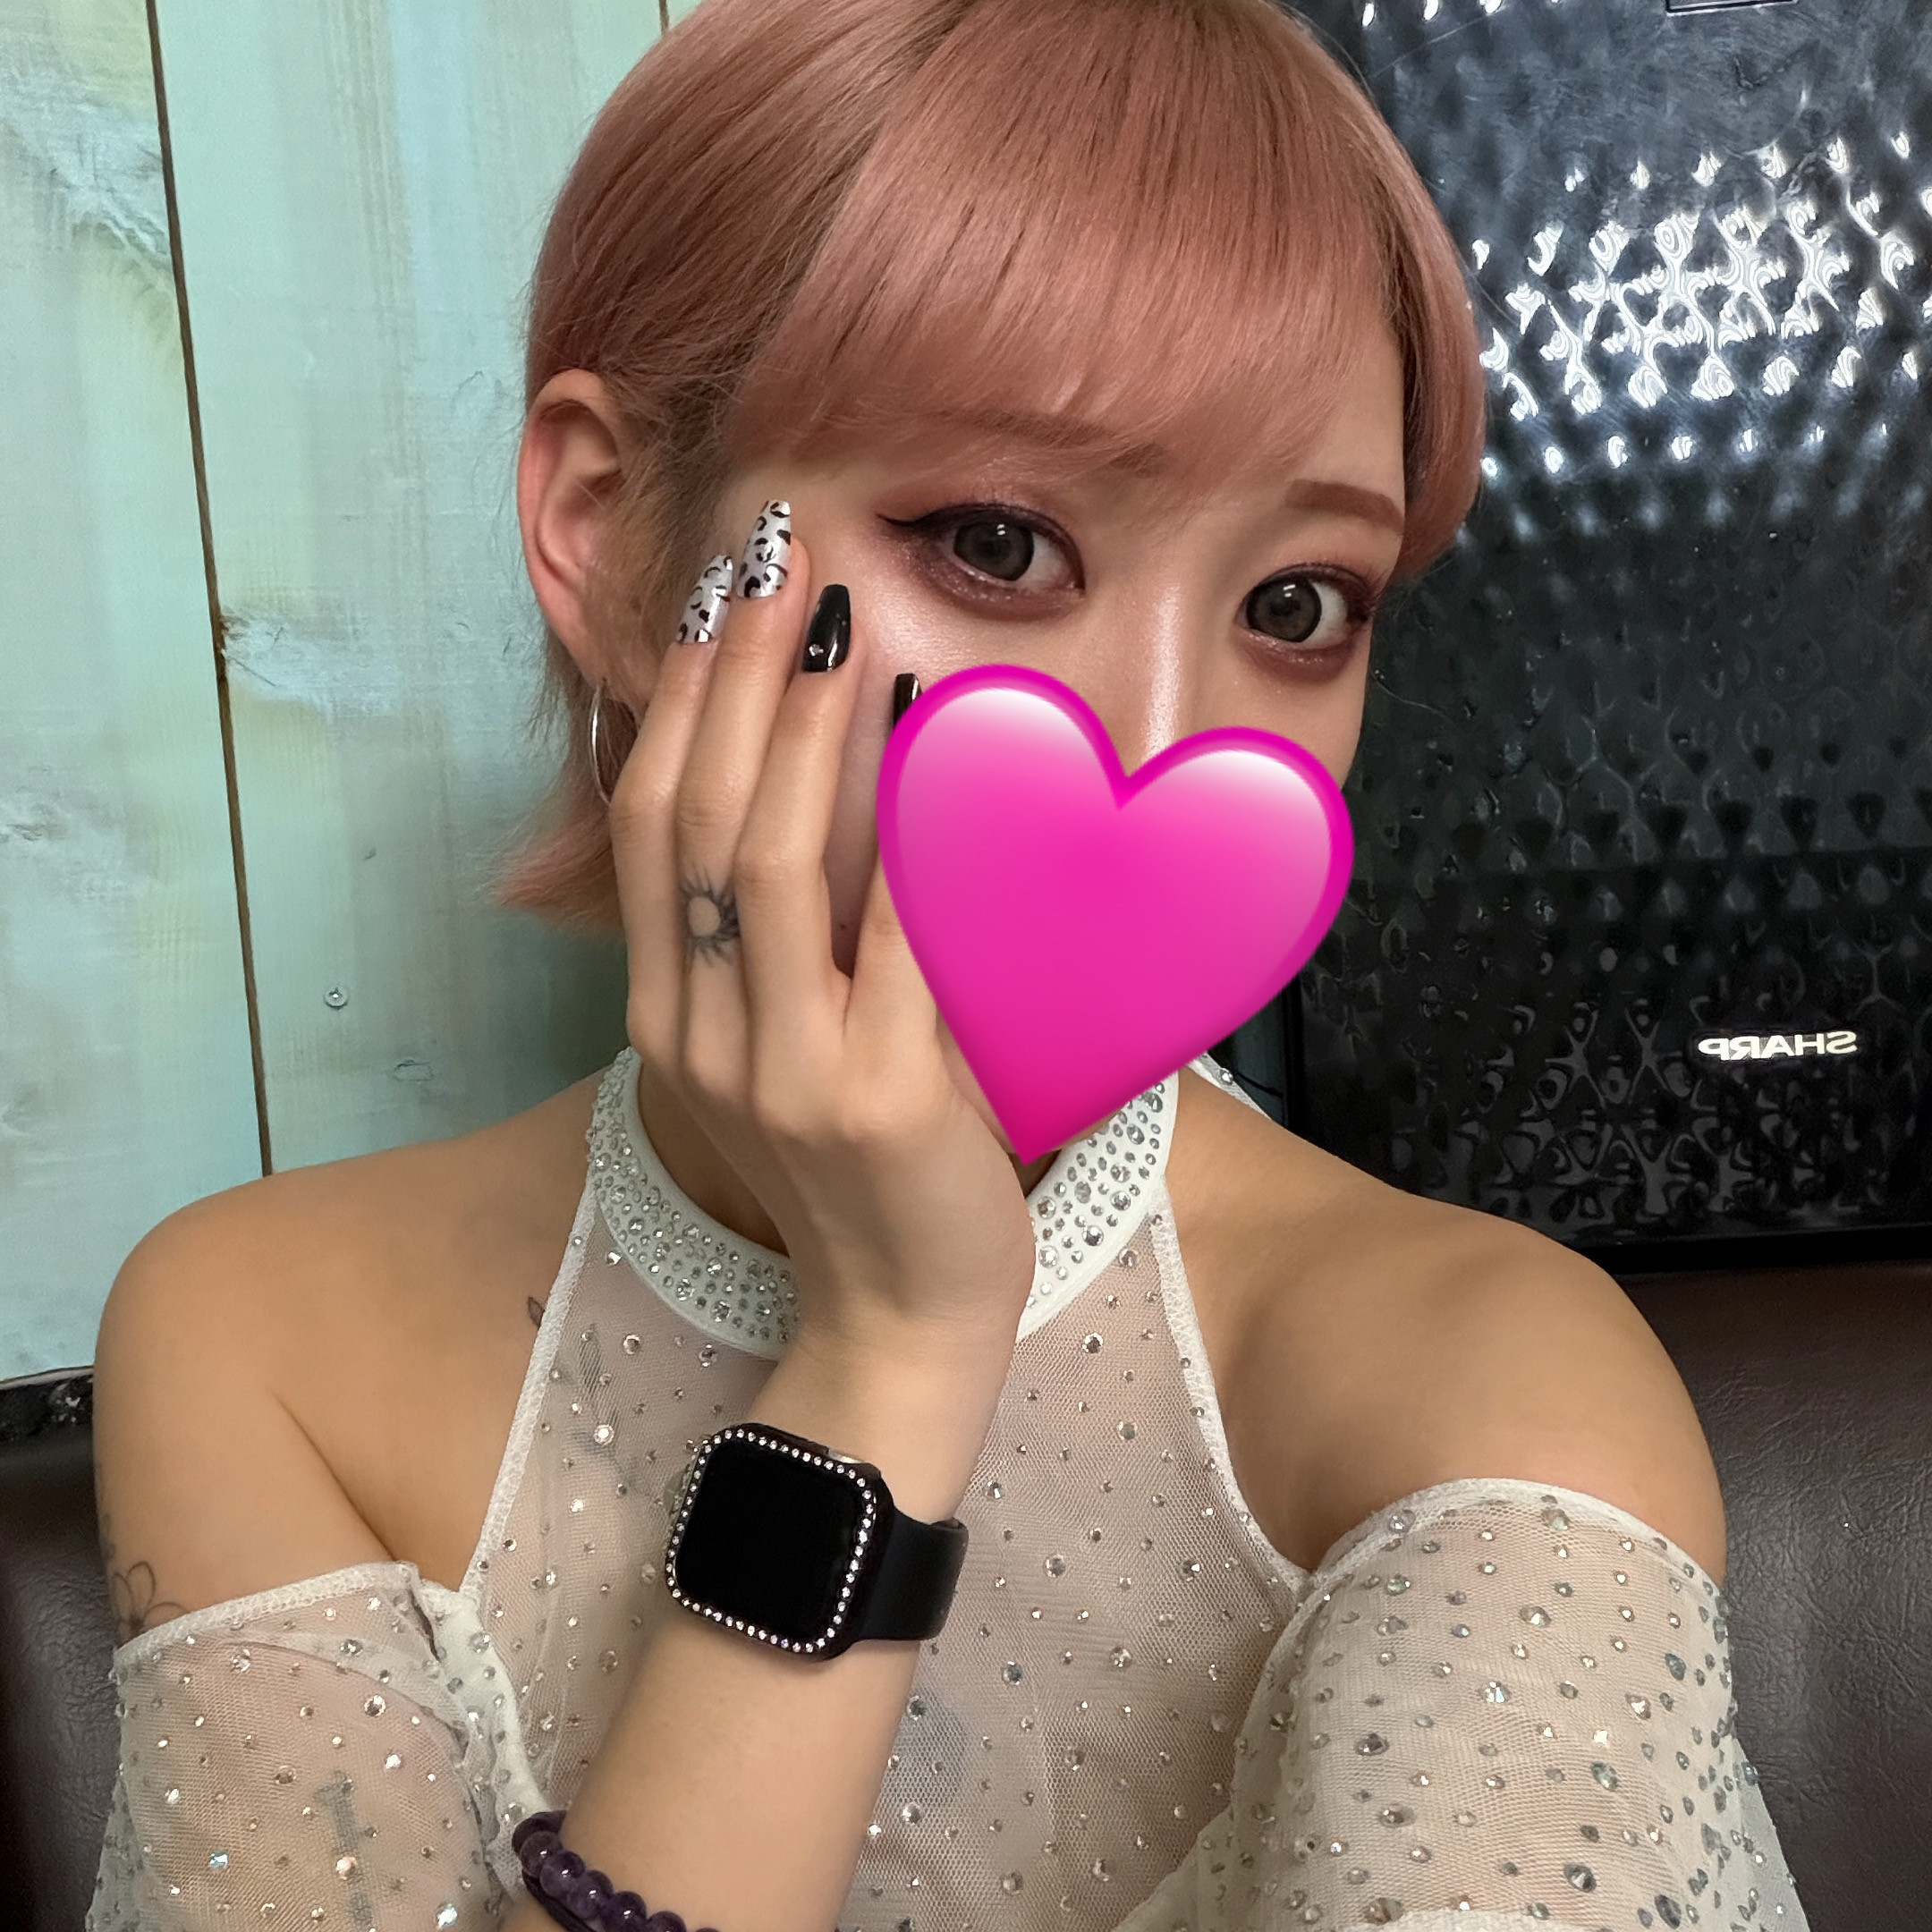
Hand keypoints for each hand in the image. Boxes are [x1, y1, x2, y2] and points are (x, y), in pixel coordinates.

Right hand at [606, 506, 1037, 1487]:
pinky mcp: (874, 1097)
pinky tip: (937, 748)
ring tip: (842, 632)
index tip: (717, 606)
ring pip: (767, 867)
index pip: (648, 832)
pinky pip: (891, 939)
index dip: (678, 710)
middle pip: (695, 823)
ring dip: (804, 733)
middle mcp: (700, 1034)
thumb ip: (771, 948)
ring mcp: (781, 1068)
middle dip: (735, 683)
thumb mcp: (783, 1054)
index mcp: (669, 1014)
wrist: (899, 1320)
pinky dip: (911, 833)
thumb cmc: (856, 1172)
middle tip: (782, 569)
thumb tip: (800, 800)